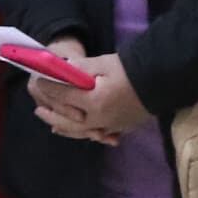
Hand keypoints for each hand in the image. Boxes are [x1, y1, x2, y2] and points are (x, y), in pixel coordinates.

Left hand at [28, 49, 154, 143]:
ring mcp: (109, 126)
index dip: (49, 88)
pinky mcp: (118, 128)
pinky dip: (82, 132)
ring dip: (64, 127)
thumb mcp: (103, 64)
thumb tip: (60, 69)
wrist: (160, 81)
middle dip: (52, 114)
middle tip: (38, 110)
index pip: (64, 95)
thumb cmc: (130, 70)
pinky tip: (77, 130)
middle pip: (68, 120)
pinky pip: (94, 133)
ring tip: (51, 124)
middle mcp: (98, 118)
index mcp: (93, 101)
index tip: (39, 81)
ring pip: (80, 131)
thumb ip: (79, 69)